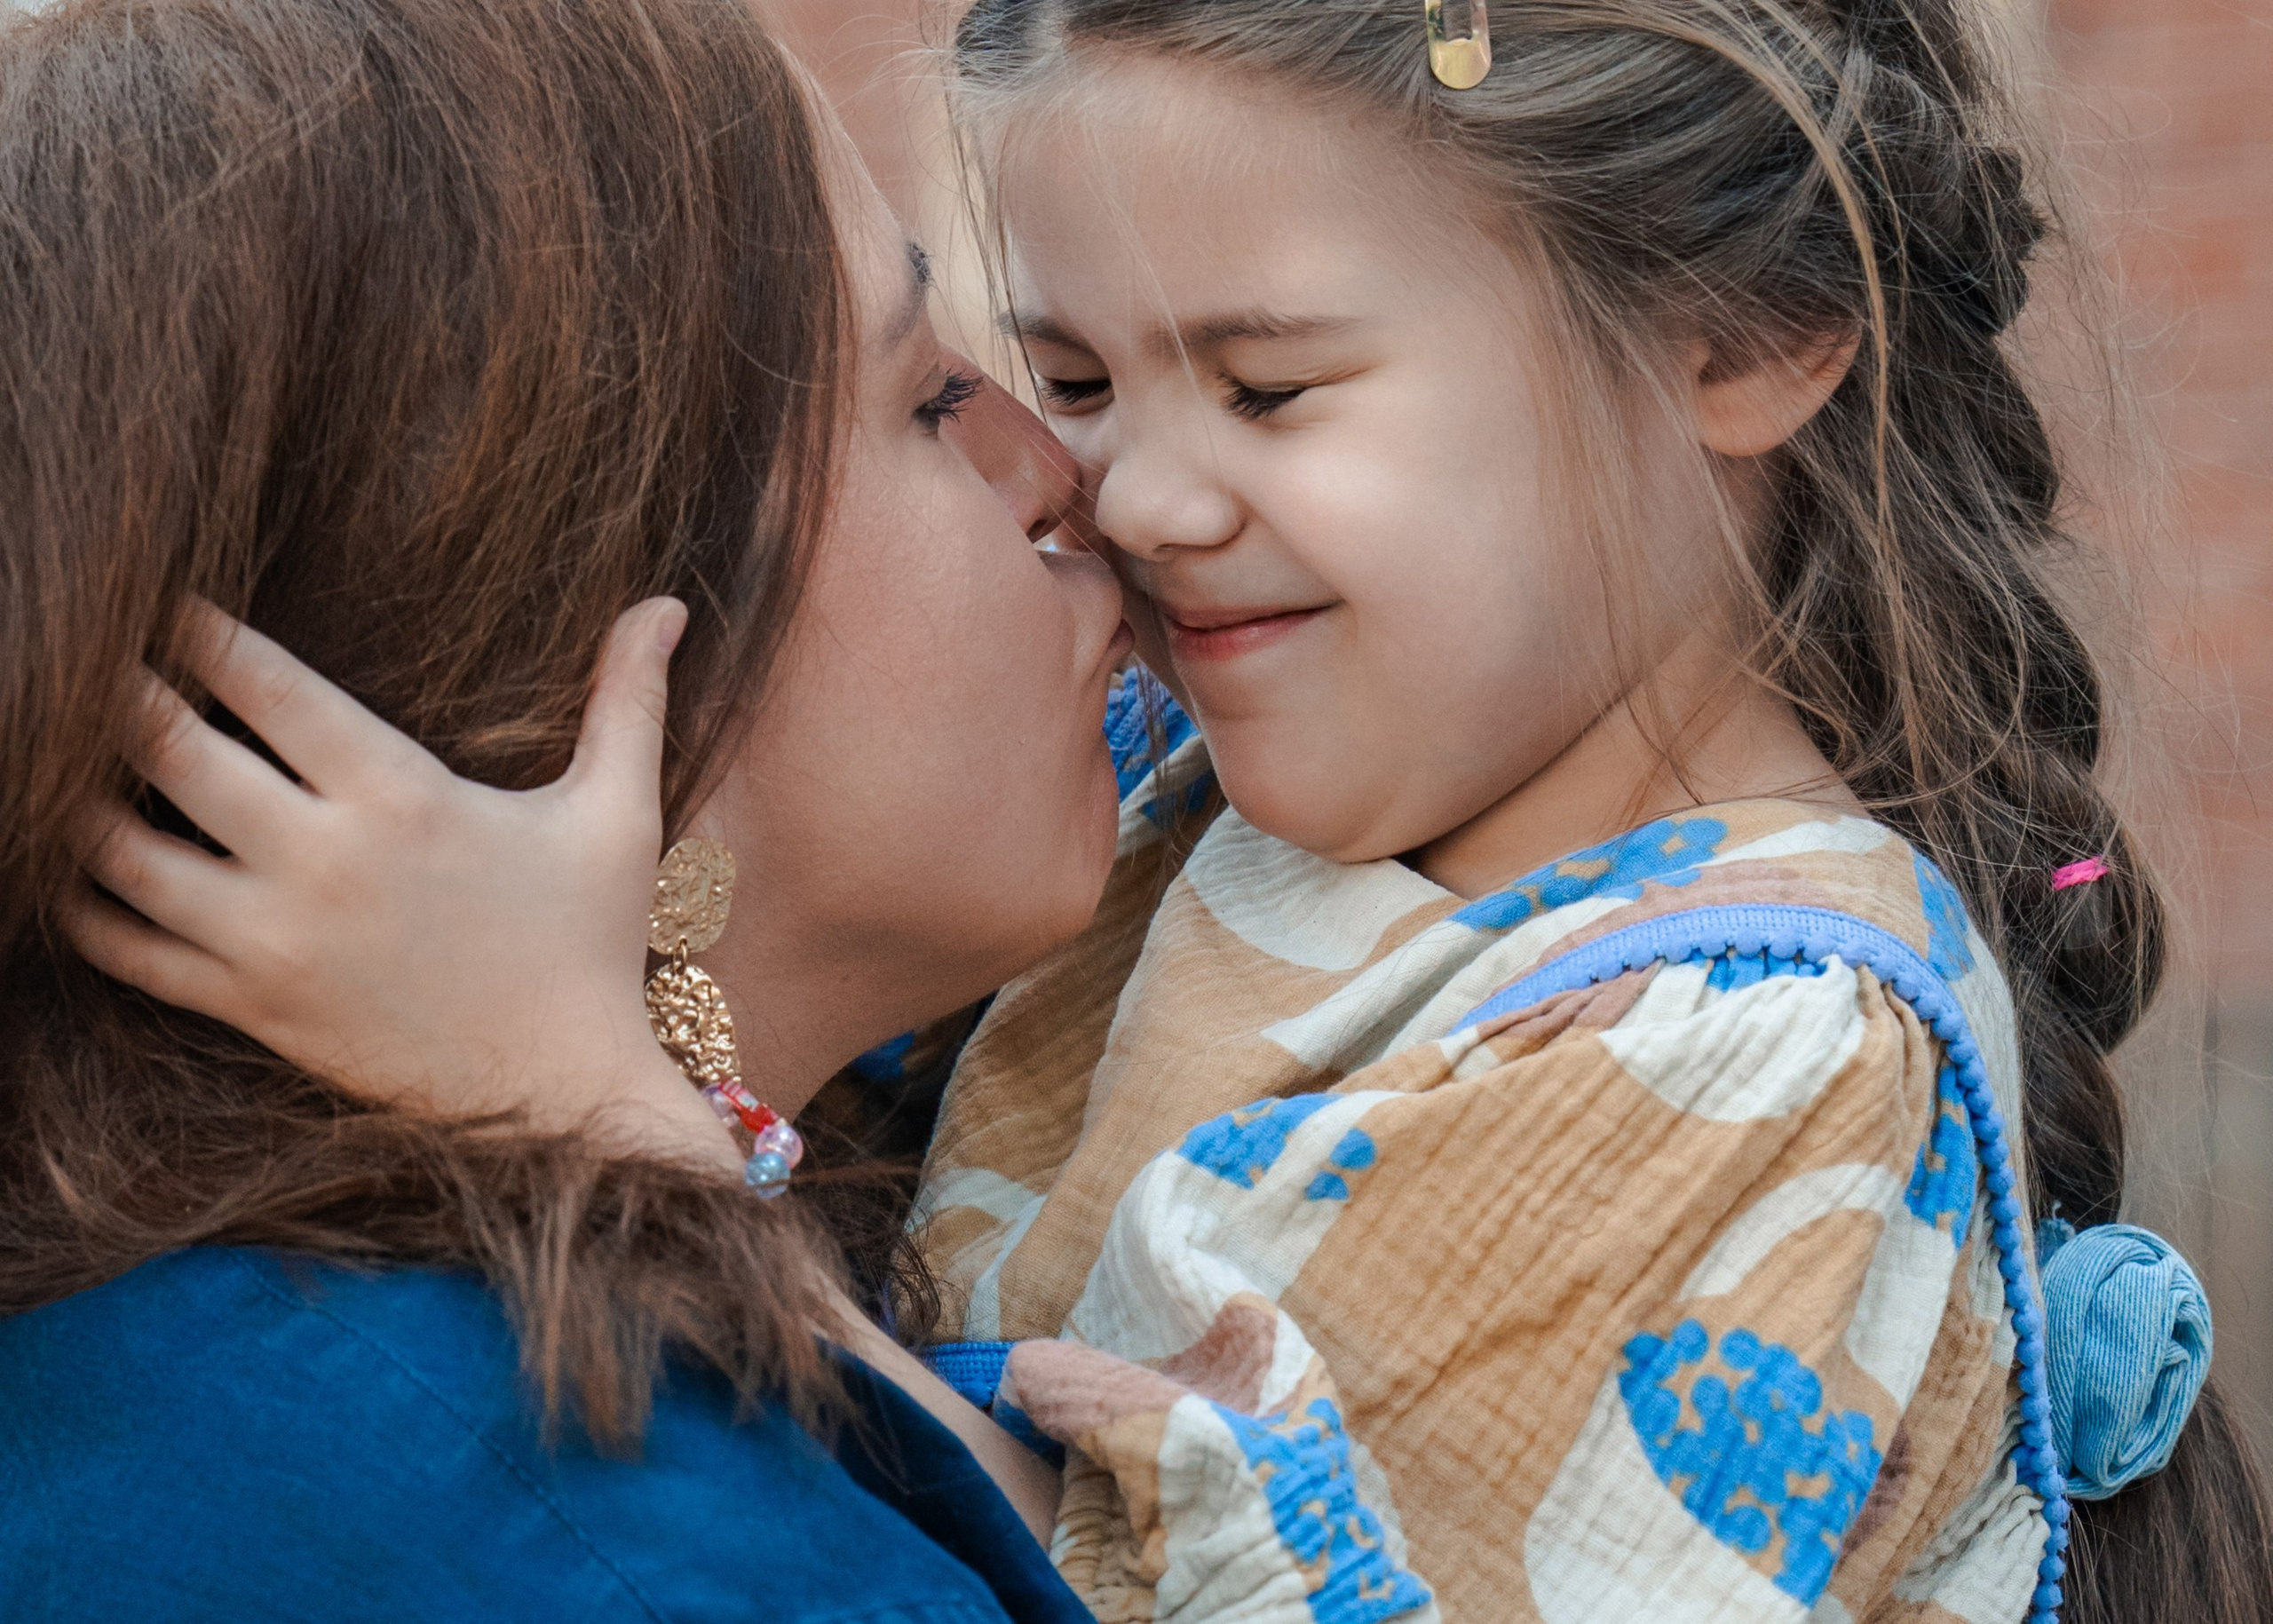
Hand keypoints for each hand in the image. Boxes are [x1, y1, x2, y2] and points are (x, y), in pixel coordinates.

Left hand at [63, 598, 738, 1172]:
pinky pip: (125, 949)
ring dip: (78, 794)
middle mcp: (322, 861)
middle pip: (165, 747)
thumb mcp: (619, 815)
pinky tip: (73, 864)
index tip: (158, 594)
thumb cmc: (595, 947)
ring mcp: (274, 941)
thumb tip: (670, 604)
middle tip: (82, 652)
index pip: (261, 682)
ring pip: (118, 850)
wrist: (567, 1096)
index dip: (193, 626)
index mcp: (400, 795)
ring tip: (62, 751)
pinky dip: (80, 903)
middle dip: (114, 690)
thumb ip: (630, 699)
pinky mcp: (252, 1007)